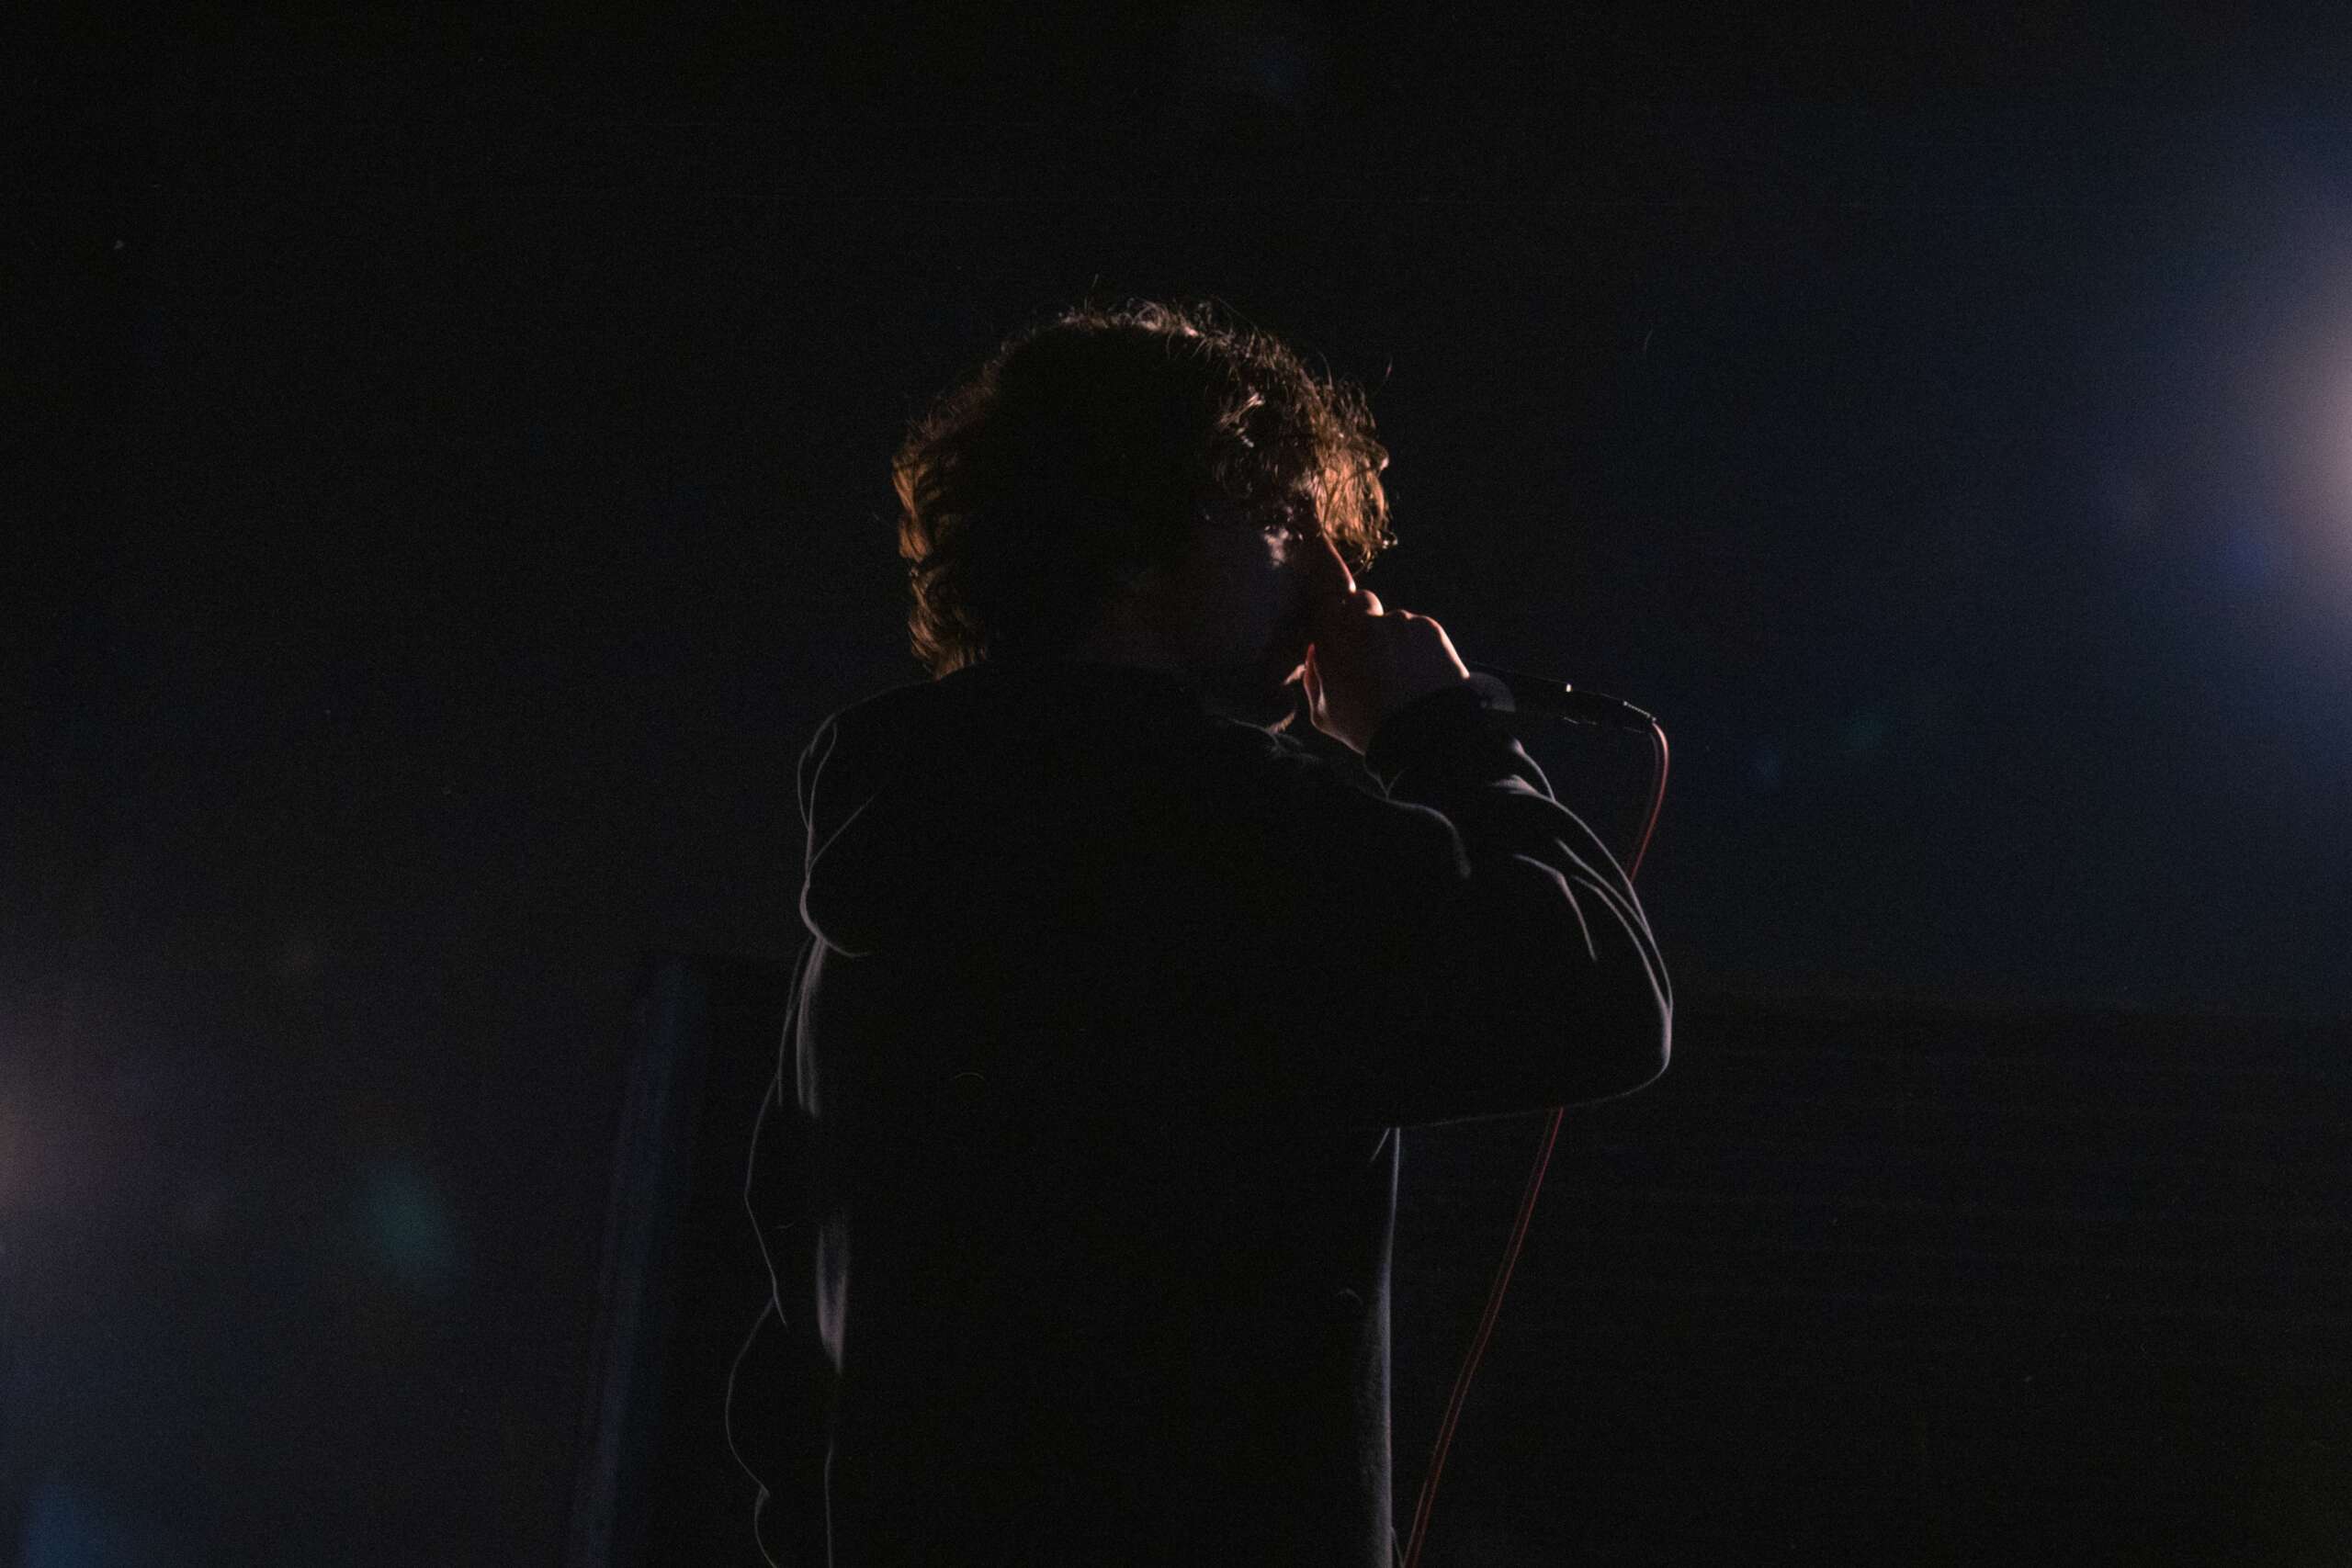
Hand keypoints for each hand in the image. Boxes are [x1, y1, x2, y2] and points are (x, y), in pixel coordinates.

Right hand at [1301, 584, 1471, 754]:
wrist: (1422, 733)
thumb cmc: (1367, 728)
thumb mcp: (1323, 714)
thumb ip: (1312, 678)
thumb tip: (1316, 651)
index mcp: (1331, 640)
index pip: (1326, 605)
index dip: (1334, 616)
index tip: (1340, 631)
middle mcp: (1363, 621)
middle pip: (1361, 601)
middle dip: (1365, 616)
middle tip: (1373, 649)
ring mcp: (1398, 621)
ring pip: (1394, 620)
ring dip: (1395, 638)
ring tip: (1405, 675)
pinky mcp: (1427, 627)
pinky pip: (1419, 629)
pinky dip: (1420, 647)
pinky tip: (1422, 674)